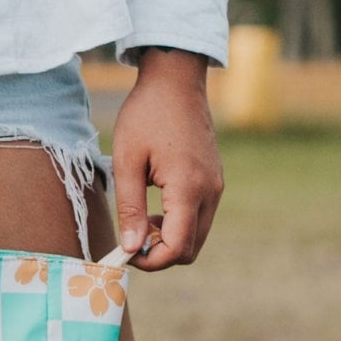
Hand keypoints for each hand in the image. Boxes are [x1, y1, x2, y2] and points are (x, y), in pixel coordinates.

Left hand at [111, 48, 224, 271]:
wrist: (176, 79)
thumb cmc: (146, 115)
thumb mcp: (127, 162)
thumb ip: (130, 209)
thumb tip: (131, 248)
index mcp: (188, 188)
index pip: (177, 248)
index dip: (150, 261)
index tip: (124, 252)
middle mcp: (210, 191)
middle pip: (190, 249)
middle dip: (159, 253)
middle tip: (131, 234)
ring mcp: (216, 186)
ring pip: (197, 236)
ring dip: (168, 238)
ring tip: (142, 217)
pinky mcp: (214, 181)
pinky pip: (200, 217)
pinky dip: (178, 224)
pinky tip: (156, 206)